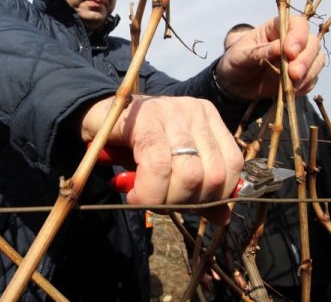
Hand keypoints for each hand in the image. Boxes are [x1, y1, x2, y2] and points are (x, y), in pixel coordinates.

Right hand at [81, 95, 242, 224]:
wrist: (97, 117)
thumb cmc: (136, 143)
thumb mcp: (172, 165)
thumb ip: (198, 189)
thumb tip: (222, 218)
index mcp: (208, 119)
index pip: (233, 166)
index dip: (213, 196)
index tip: (185, 204)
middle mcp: (195, 111)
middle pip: (213, 175)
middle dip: (186, 203)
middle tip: (160, 203)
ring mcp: (172, 111)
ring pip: (189, 174)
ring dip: (166, 200)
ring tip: (145, 198)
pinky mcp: (146, 118)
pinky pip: (158, 165)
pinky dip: (149, 190)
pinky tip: (134, 195)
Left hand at [216, 15, 323, 100]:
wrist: (235, 83)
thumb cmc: (236, 62)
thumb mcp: (241, 55)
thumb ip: (260, 51)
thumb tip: (281, 48)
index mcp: (276, 28)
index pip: (297, 24)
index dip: (298, 36)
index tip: (289, 52)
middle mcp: (292, 40)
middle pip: (312, 43)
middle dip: (305, 59)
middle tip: (293, 74)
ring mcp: (299, 58)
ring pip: (317, 60)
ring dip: (309, 72)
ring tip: (293, 83)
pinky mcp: (301, 76)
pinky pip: (312, 79)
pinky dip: (306, 85)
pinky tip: (293, 90)